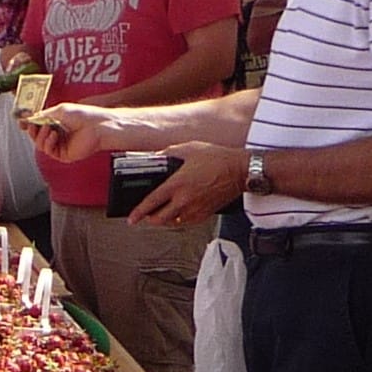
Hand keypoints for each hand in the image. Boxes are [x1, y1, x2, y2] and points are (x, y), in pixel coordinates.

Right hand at [25, 103, 122, 162]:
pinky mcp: (63, 155)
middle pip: (36, 136)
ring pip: (40, 145)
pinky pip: (49, 151)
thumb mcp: (58, 110)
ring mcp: (60, 145)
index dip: (29, 124)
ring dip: (41, 136)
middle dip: (33, 130)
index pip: (37, 125)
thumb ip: (42, 115)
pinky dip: (49, 142)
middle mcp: (57, 135)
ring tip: (49, 128)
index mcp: (56, 123)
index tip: (21, 121)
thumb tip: (29, 117)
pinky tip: (54, 135)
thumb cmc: (82, 115)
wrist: (97, 126)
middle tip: (31, 124)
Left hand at [128, 141, 244, 225]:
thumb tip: (155, 157)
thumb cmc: (217, 158)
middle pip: (159, 219)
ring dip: (165, 219)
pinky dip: (179, 219)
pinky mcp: (205, 214)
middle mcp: (184, 200)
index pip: (151, 202)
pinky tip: (179, 210)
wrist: (240, 170)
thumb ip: (168, 153)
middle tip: (146, 215)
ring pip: (173, 223)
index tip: (131, 218)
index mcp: (177, 184)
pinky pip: (186, 222)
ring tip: (162, 211)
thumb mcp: (189, 149)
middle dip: (149, 219)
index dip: (138, 212)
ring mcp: (195, 209)